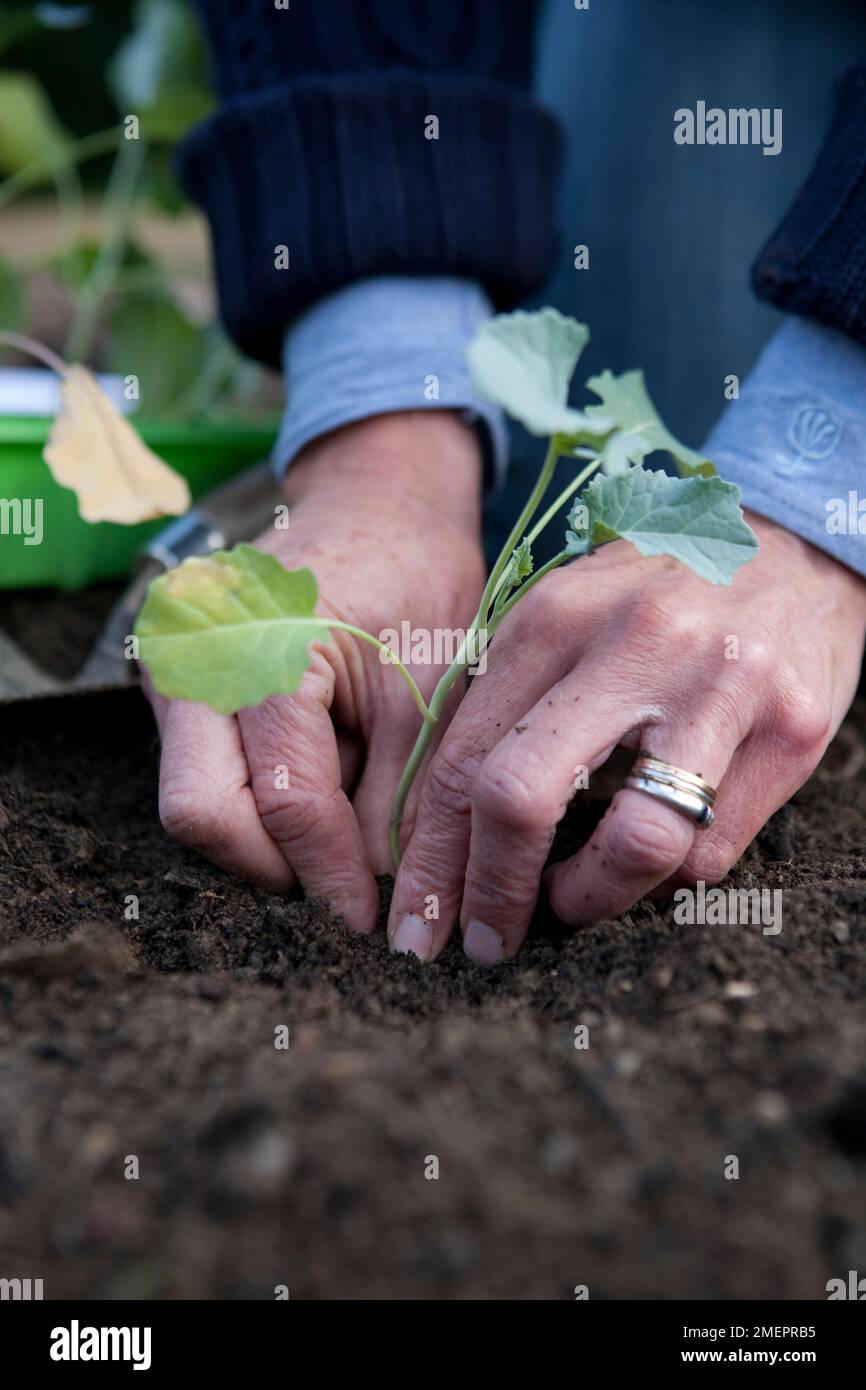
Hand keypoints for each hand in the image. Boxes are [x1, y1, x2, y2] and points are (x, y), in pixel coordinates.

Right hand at [145, 411, 484, 932]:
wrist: (376, 503)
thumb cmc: (415, 576)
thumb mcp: (429, 687)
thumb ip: (402, 795)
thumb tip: (382, 893)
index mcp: (265, 643)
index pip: (285, 797)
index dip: (329, 873)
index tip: (370, 921)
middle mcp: (194, 654)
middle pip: (202, 813)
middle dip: (276, 867)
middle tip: (341, 891)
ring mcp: (171, 664)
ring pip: (196, 800)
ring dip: (265, 836)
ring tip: (338, 831)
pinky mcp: (176, 681)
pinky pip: (202, 771)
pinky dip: (257, 799)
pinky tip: (316, 790)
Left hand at [388, 512, 865, 962]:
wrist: (793, 539)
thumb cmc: (656, 594)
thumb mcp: (566, 614)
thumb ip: (504, 698)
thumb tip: (433, 822)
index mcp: (555, 615)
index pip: (463, 757)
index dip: (430, 856)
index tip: (417, 917)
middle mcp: (633, 644)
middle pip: (521, 796)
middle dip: (487, 892)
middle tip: (482, 941)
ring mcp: (719, 685)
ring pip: (635, 844)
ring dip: (588, 899)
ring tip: (573, 902)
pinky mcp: (791, 725)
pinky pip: (711, 849)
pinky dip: (666, 880)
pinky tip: (650, 863)